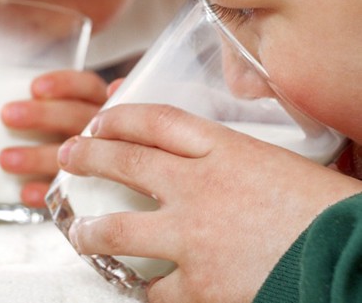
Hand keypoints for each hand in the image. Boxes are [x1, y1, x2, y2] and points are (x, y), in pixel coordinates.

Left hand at [0, 69, 107, 206]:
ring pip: (75, 156)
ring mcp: (103, 163)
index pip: (88, 88)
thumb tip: (33, 93)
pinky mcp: (96, 194)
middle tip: (8, 115)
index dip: (64, 85)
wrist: (117, 187)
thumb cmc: (79, 140)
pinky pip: (73, 194)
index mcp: (104, 108)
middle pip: (78, 117)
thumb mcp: (75, 116)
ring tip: (6, 159)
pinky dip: (48, 191)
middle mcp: (108, 132)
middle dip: (42, 115)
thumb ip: (60, 106)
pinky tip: (26, 192)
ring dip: (38, 157)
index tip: (35, 88)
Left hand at [59, 103, 361, 302]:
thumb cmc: (332, 217)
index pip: (157, 120)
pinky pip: (152, 289)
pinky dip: (143, 288)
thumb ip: (237, 165)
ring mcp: (191, 236)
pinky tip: (137, 287)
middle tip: (69, 155)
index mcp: (227, 151)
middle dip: (87, 156)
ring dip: (90, 232)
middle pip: (124, 161)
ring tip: (79, 233)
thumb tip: (207, 168)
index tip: (101, 120)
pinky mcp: (197, 285)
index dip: (121, 117)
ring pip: (117, 229)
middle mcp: (199, 187)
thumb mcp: (281, 170)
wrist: (356, 261)